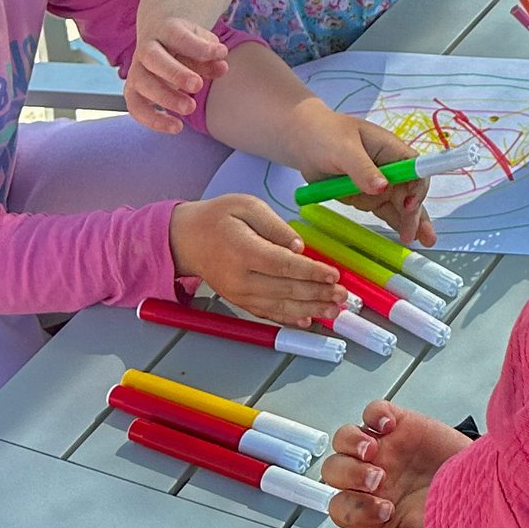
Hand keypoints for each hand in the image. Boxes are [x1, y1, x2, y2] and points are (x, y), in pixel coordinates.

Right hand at [125, 17, 228, 133]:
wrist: (158, 35)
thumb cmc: (186, 41)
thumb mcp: (202, 41)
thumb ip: (211, 56)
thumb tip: (222, 67)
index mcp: (165, 30)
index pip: (178, 37)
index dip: (198, 47)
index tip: (221, 54)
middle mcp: (146, 49)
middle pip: (153, 58)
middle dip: (175, 73)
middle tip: (197, 86)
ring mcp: (137, 69)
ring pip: (142, 84)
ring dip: (165, 98)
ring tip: (190, 108)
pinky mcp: (133, 90)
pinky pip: (135, 106)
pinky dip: (153, 119)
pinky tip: (175, 127)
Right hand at [169, 197, 347, 326]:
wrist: (185, 239)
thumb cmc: (217, 218)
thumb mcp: (247, 206)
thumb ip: (275, 226)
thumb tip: (298, 246)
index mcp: (243, 251)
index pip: (284, 266)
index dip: (312, 272)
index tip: (334, 275)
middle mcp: (240, 278)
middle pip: (285, 290)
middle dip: (318, 294)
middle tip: (343, 296)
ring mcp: (239, 293)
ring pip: (279, 306)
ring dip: (310, 310)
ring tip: (334, 312)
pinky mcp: (239, 301)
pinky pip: (267, 313)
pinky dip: (289, 319)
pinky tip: (308, 321)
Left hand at [287, 110, 433, 245]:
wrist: (303, 141)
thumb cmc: (325, 135)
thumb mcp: (343, 149)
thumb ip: (362, 168)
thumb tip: (383, 187)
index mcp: (390, 150)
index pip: (414, 170)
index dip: (416, 187)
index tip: (409, 205)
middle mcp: (390, 169)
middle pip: (410, 192)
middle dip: (416, 213)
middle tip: (414, 235)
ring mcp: (379, 185)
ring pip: (401, 205)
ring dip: (411, 222)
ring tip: (422, 241)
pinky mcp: (367, 197)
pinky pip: (385, 212)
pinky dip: (395, 224)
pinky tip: (405, 236)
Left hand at [321, 401, 472, 527]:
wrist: (482, 486)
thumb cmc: (449, 513)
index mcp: (369, 508)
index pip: (340, 507)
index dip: (355, 509)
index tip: (387, 510)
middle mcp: (369, 477)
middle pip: (334, 470)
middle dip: (351, 476)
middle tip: (379, 480)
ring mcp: (383, 449)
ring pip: (345, 438)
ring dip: (352, 444)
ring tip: (373, 452)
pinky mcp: (400, 424)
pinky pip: (375, 411)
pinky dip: (376, 414)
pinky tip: (388, 426)